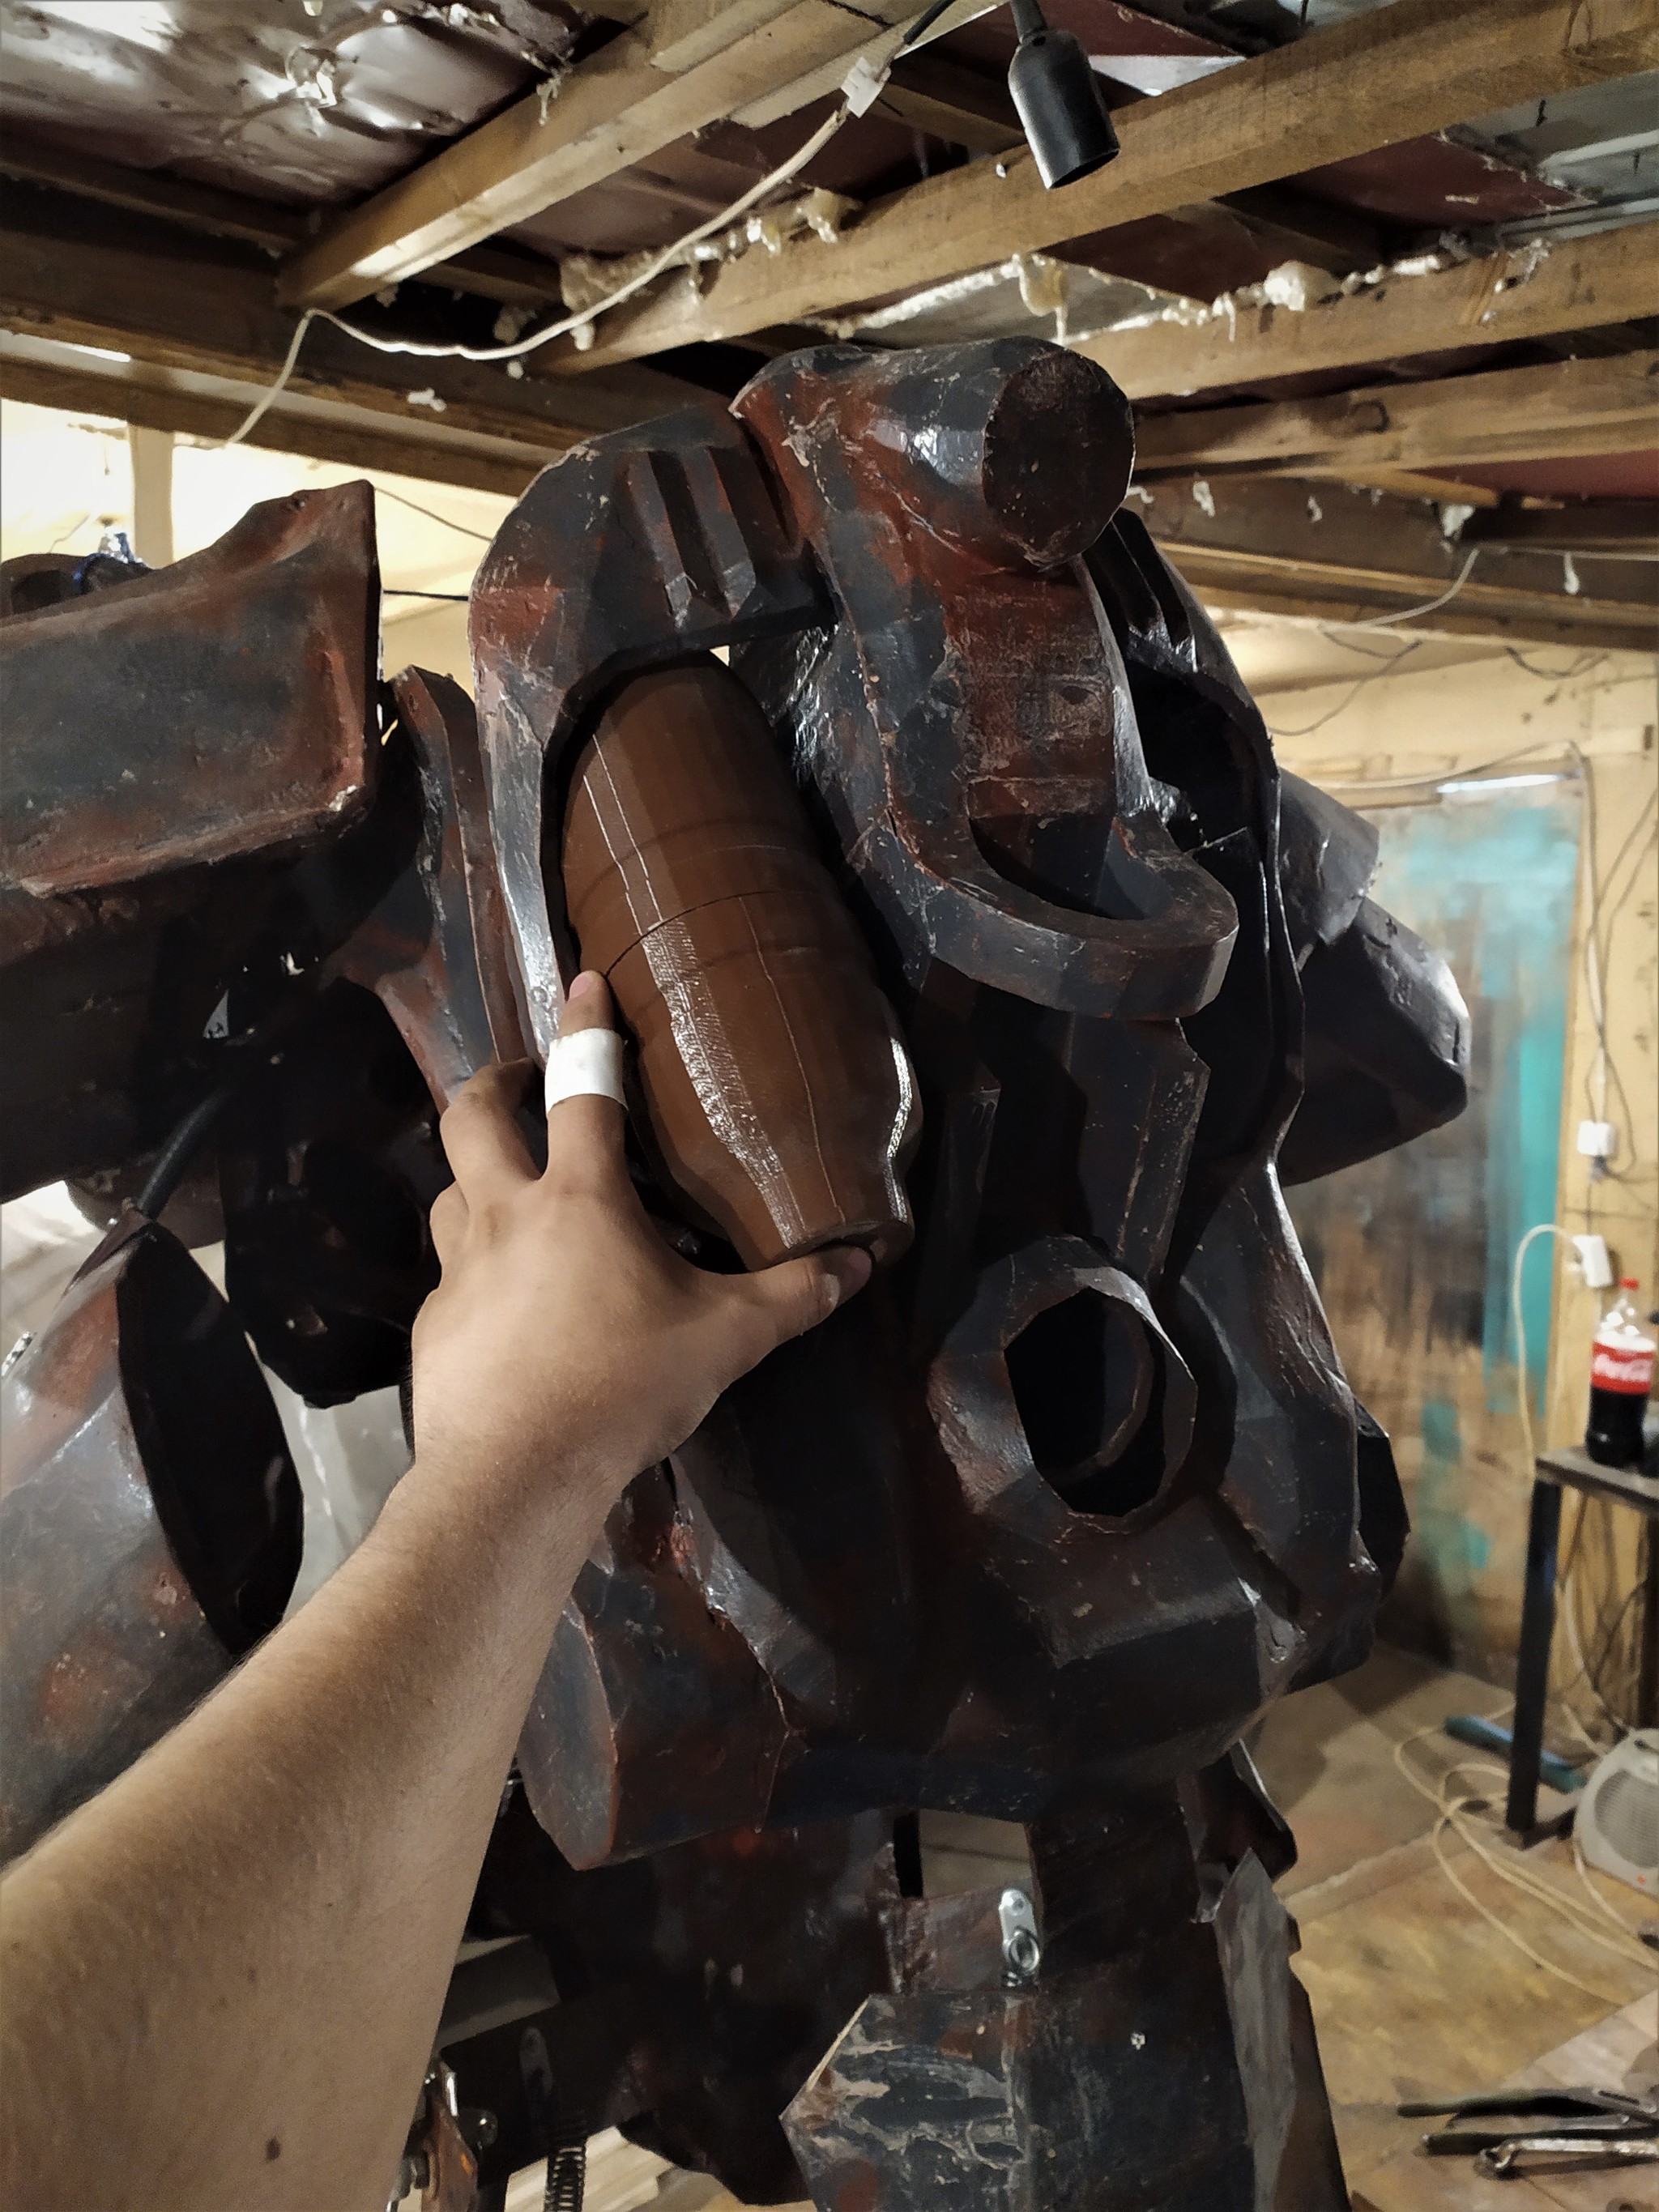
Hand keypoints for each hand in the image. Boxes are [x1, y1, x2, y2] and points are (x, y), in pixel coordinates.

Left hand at [410, 972, 870, 1514]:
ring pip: (449, 1191)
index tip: (585, 981)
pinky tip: (508, 1308)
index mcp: (579, 1199)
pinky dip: (477, 1273)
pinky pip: (451, 1277)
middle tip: (525, 1079)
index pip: (583, 1086)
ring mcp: (458, 1271)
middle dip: (496, 1080)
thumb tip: (860, 1264)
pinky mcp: (434, 1327)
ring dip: (477, 1176)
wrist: (515, 1474)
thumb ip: (793, 1296)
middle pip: (474, 1115)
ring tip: (514, 1194)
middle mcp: (505, 1215)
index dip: (587, 1027)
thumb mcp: (727, 1339)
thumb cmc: (623, 1387)